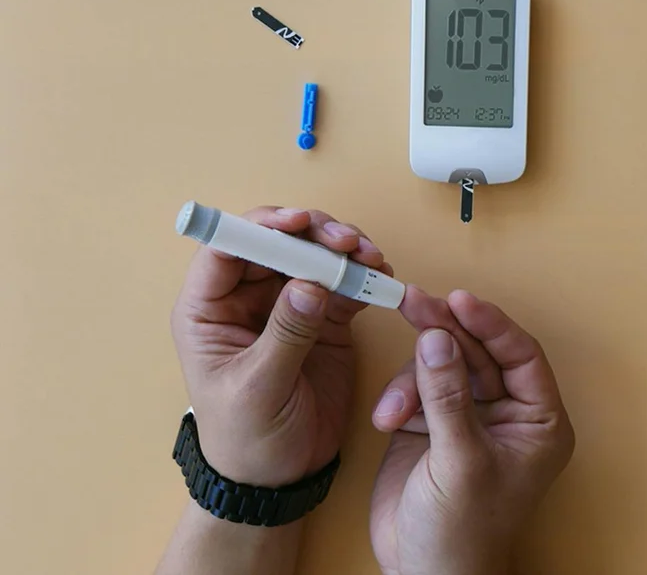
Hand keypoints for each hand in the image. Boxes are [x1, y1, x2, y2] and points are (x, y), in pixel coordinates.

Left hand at [170, 206, 389, 486]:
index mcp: (210, 310)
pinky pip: (344, 282)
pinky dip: (364, 274)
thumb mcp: (259, 388)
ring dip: (344, 248)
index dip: (261, 227)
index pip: (227, 249)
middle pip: (278, 241)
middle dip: (315, 234)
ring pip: (314, 254)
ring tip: (371, 257)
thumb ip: (284, 334)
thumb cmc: (247, 439)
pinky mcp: (324, 318)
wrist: (278, 478)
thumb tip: (310, 284)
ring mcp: (288, 305)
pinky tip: (381, 275)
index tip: (298, 223)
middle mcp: (247, 298)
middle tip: (348, 243)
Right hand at [369, 290, 574, 574]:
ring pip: (444, 364)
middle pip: (480, 351)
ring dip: (416, 374)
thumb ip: (449, 396)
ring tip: (396, 405)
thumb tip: (438, 337)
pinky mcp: (432, 424)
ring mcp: (468, 416)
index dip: (492, 324)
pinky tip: (388, 419)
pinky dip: (400, 397)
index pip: (521, 355)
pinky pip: (417, 387)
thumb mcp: (460, 461)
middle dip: (446, 330)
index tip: (460, 300)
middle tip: (414, 301)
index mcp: (539, 422)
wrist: (424, 574)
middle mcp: (508, 413)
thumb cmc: (464, 533)